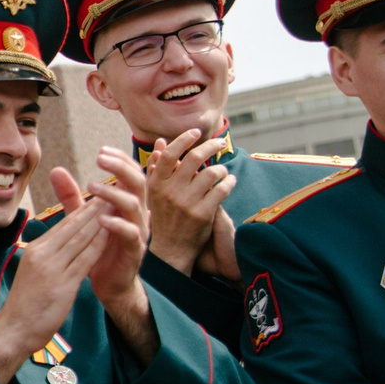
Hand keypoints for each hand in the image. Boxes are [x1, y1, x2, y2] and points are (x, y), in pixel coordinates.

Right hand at [0, 182, 107, 383]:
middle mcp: (43, 254)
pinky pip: (84, 259)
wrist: (14, 329)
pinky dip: (98, 244)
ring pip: (80, 239)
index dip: (83, 209)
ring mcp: (53, 268)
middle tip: (111, 192)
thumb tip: (60, 244)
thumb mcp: (33, 271)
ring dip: (100, 220)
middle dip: (94, 208)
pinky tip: (110, 233)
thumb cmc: (25, 304)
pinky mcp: (63, 284)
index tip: (98, 197)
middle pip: (73, 226)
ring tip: (115, 205)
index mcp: (35, 249)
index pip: (63, 224)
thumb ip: (47, 256)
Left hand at [81, 150, 152, 311]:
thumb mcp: (82, 219)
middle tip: (101, 158)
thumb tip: (56, 170)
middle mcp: (137, 214)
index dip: (120, 159)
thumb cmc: (98, 248)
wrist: (109, 284)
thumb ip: (71, 196)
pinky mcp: (134, 251)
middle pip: (138, 182)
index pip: (131, 173)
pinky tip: (101, 219)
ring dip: (114, 194)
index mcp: (128, 202)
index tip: (102, 150)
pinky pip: (131, 234)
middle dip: (121, 168)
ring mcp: (138, 232)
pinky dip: (117, 224)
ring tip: (93, 187)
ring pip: (134, 205)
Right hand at [145, 129, 238, 278]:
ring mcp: (187, 203)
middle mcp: (171, 191)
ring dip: (222, 168)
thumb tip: (162, 142)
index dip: (185, 139)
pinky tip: (230, 181)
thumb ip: (158, 167)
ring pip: (211, 173)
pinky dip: (229, 182)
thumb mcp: (154, 193)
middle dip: (211, 146)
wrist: (170, 250)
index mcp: (156, 184)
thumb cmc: (163, 218)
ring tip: (224, 171)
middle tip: (220, 143)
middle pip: (194, 158)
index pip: (170, 153)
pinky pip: (221, 190)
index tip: (196, 132)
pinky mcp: (203, 214)